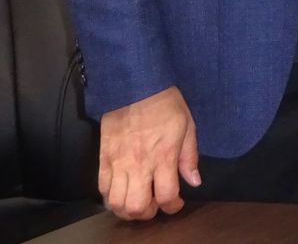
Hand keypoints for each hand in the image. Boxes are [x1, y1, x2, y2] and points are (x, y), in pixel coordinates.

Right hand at [98, 86, 200, 219]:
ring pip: (116, 203)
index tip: (177, 203)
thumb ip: (189, 157)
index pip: (166, 196)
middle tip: (155, 205)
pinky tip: (121, 192)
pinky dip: (110, 197)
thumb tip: (194, 181)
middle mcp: (139, 164)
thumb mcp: (188, 126)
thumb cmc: (165, 104)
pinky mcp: (103, 158)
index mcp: (163, 156)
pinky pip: (101, 188)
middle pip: (137, 207)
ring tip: (137, 201)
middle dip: (148, 213)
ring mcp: (118, 163)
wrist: (135, 86)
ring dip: (127, 209)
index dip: (173, 207)